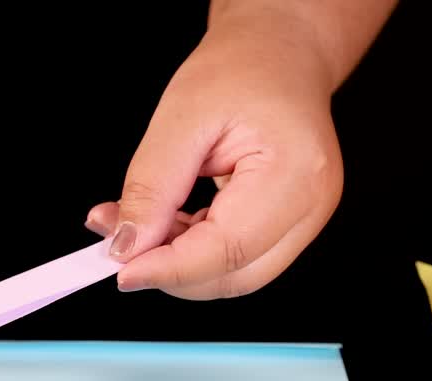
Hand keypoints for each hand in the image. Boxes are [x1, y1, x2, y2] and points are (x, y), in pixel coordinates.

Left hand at [85, 6, 344, 298]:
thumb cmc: (245, 68)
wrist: (280, 53)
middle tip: (120, 243)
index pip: (228, 249)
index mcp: (295, 173)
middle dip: (172, 272)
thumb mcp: (181, 116)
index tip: (121, 269)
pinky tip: (167, 222)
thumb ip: (152, 187)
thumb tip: (127, 245)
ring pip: (234, 275)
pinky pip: (237, 258)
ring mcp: (305, 220)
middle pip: (235, 277)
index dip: (170, 269)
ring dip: (179, 263)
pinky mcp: (289, 225)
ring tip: (140, 222)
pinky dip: (192, 251)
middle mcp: (311, 206)